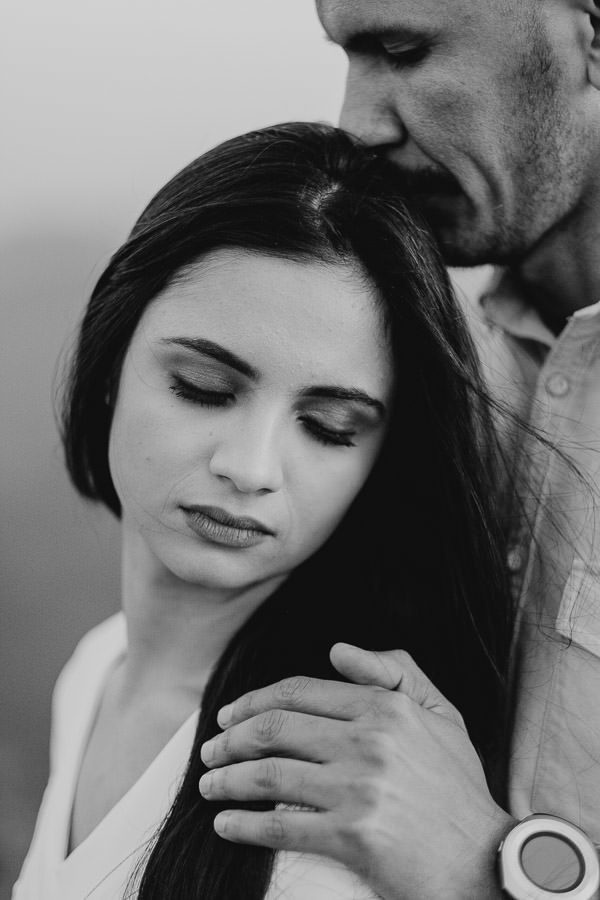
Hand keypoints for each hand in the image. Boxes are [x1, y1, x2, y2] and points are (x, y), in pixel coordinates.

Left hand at [199, 645, 512, 899]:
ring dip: (227, 779)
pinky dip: (244, 824)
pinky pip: (282, 826)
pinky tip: (225, 824)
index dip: (252, 701)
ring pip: (270, 774)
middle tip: (209, 751)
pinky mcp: (353, 838)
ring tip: (208, 784)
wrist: (483, 859)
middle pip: (274, 728)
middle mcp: (368, 741)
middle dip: (229, 739)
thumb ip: (393, 670)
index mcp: (384, 706)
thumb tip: (337, 650)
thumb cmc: (457, 785)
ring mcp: (359, 789)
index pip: (298, 692)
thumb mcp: (440, 714)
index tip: (228, 715)